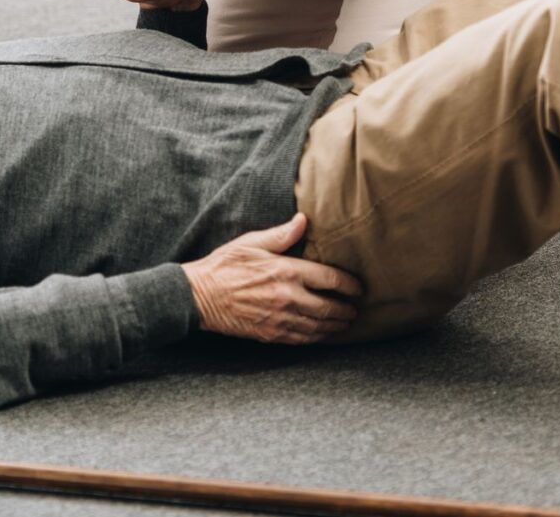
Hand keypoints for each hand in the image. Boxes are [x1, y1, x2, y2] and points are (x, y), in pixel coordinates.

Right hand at [181, 213, 361, 343]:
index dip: (349, 285)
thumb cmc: (225, 265)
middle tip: (356, 309)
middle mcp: (289, 297)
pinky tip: (323, 334)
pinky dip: (318, 337)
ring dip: (336, 326)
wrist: (200, 296)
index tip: (359, 288)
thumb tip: (303, 220)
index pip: (330, 279)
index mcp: (287, 271)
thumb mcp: (252, 243)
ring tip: (345, 323)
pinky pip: (303, 339)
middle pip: (330, 307)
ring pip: (319, 327)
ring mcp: (281, 319)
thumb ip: (282, 234)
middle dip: (347, 309)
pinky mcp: (272, 334)